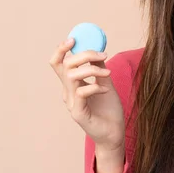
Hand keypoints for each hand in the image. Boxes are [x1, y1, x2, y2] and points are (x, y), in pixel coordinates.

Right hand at [49, 38, 125, 153]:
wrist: (115, 133)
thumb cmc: (109, 110)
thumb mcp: (105, 83)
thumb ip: (99, 68)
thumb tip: (97, 51)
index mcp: (72, 85)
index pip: (58, 64)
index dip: (61, 50)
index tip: (73, 39)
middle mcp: (68, 93)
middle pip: (66, 66)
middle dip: (84, 55)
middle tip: (102, 54)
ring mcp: (72, 103)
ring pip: (72, 77)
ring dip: (92, 70)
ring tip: (107, 74)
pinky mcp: (78, 113)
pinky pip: (81, 92)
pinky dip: (95, 86)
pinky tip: (106, 90)